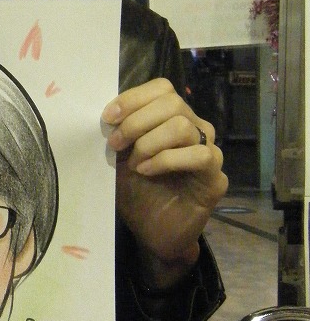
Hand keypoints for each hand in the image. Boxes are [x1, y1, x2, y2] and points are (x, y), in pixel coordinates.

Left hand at [102, 78, 227, 288]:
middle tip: (115, 143)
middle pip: (172, 103)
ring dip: (150, 143)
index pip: (162, 88)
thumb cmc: (136, 191)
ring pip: (183, 126)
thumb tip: (104, 113)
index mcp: (172, 117)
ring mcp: (209, 151)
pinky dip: (166, 160)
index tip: (108, 117)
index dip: (134, 98)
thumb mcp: (119, 157)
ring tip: (134, 164)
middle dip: (137, 121)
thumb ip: (118, 133)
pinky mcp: (216, 177)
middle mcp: (195, 128)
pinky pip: (199, 155)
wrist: (151, 232)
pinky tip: (147, 171)